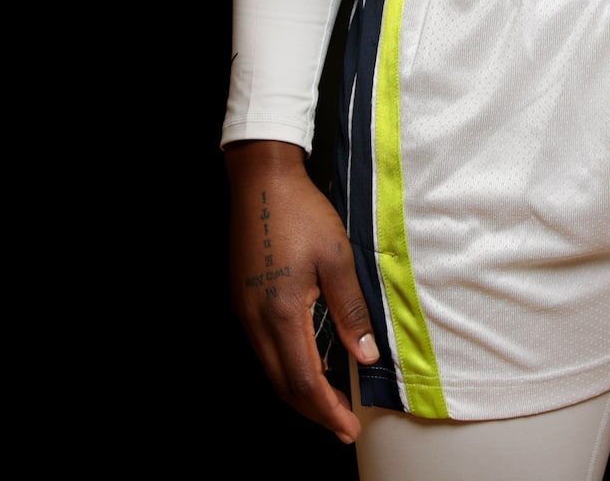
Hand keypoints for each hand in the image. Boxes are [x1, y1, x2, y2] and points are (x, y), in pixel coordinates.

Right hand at [226, 140, 379, 442]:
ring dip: (300, 390)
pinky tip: (308, 362)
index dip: (326, 409)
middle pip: (283, 384)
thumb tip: (366, 356)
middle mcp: (256, 320)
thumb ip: (350, 310)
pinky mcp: (243, 300)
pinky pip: (264, 349)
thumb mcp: (337, 257)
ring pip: (271, 369)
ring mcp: (245, 312)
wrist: (261, 181)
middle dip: (314, 410)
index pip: (304, 380)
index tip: (348, 427)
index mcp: (281, 312)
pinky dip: (287, 366)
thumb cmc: (302, 213)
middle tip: (342, 425)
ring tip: (329, 401)